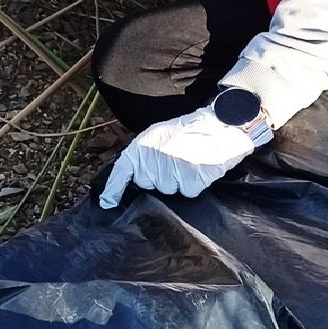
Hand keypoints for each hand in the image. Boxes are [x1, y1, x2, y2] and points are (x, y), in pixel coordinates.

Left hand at [100, 108, 264, 207]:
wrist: (220, 126)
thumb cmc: (189, 130)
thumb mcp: (158, 135)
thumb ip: (144, 155)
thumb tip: (132, 176)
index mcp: (141, 147)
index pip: (121, 172)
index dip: (113, 189)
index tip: (107, 203)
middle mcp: (152, 163)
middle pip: (149, 184)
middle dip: (158, 177)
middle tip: (174, 159)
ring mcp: (170, 175)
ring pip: (169, 189)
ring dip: (178, 179)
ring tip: (189, 160)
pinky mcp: (190, 183)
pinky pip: (187, 191)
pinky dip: (193, 182)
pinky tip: (199, 167)